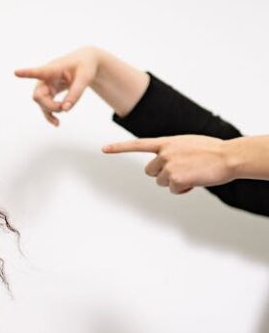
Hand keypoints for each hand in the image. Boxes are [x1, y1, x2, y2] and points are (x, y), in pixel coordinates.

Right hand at [15, 47, 101, 125]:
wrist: (85, 62)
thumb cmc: (85, 66)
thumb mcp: (85, 78)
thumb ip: (75, 93)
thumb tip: (65, 110)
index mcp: (53, 68)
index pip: (39, 71)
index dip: (27, 73)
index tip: (16, 72)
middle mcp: (46, 78)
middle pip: (38, 95)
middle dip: (49, 105)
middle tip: (64, 107)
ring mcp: (46, 86)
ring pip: (41, 103)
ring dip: (52, 110)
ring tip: (64, 110)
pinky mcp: (49, 92)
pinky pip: (45, 106)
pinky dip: (50, 115)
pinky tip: (56, 124)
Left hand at [101, 135, 232, 193]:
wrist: (228, 156)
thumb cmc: (213, 151)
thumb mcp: (189, 144)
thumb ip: (174, 151)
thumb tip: (168, 167)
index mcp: (167, 142)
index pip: (138, 144)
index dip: (120, 148)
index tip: (104, 149)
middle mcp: (164, 152)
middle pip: (150, 171)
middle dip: (163, 174)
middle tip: (183, 171)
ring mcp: (168, 165)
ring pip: (161, 181)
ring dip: (174, 182)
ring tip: (192, 173)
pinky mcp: (175, 178)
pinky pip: (174, 190)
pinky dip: (184, 189)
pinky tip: (195, 180)